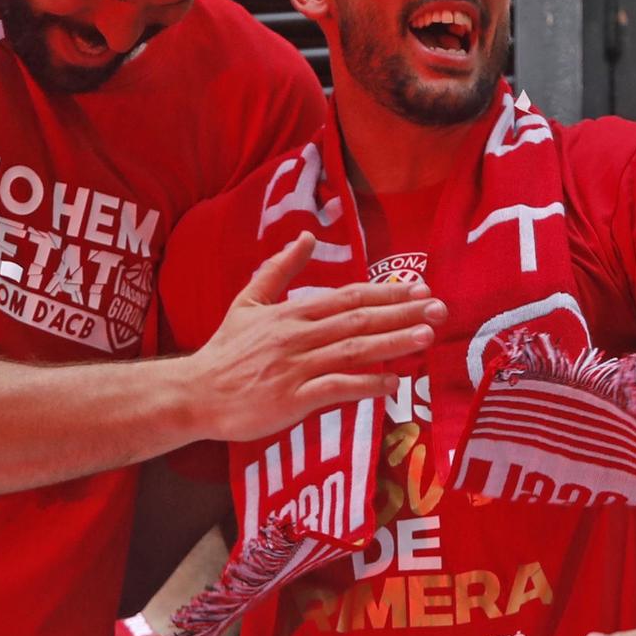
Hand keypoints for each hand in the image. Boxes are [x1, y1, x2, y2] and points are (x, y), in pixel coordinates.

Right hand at [187, 231, 442, 444]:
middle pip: (358, 320)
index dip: (386, 294)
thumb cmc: (225, 350)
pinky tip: (393, 384)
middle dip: (401, 314)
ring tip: (426, 338)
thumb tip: (306, 237)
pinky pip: (336, 388)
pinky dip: (366, 385)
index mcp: (292, 312)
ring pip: (352, 351)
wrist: (195, 392)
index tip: (420, 290)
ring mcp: (296, 367)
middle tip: (439, 309)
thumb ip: (280, 269)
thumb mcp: (249, 301)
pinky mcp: (292, 398)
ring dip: (392, 344)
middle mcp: (298, 336)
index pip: (348, 298)